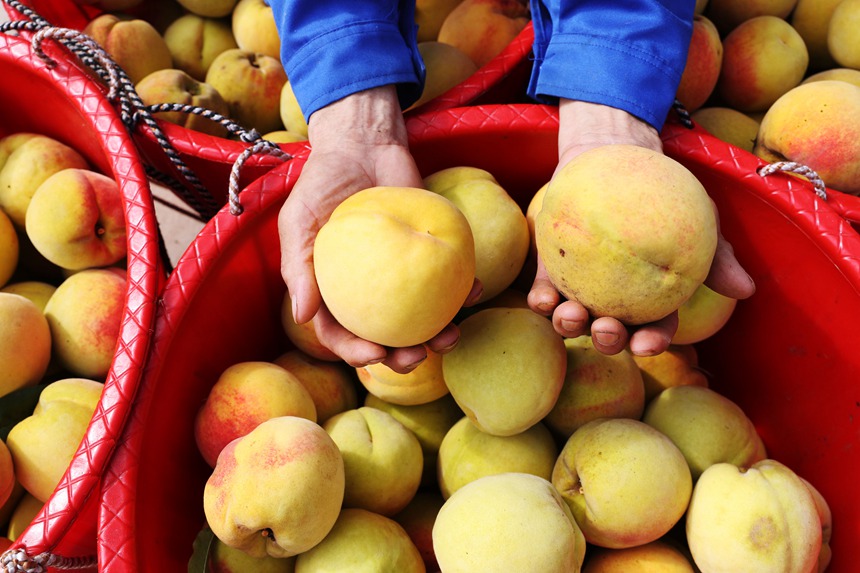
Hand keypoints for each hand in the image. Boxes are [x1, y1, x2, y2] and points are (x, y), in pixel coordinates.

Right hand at [278, 86, 478, 372]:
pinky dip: (462, 290)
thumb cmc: (323, 183)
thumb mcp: (299, 220)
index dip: (355, 352)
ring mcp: (402, 275)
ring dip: (438, 336)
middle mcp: (370, 291)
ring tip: (452, 337)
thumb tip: (302, 315)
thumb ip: (298, 266)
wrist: (362, 145)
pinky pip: (448, 280)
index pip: (341, 334)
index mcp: (333, 292)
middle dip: (401, 358)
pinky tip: (473, 291)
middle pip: (385, 337)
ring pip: (421, 318)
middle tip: (417, 359)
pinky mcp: (430, 253)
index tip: (374, 354)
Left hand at [527, 100, 755, 355]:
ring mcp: (579, 288)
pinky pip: (543, 291)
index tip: (647, 345)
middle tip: (607, 331)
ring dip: (569, 325)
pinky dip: (541, 300)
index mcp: (648, 300)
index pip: (653, 330)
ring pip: (572, 318)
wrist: (615, 156)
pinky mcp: (549, 270)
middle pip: (610, 332)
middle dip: (607, 341)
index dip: (651, 343)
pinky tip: (542, 300)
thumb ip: (718, 256)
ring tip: (571, 316)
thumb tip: (745, 289)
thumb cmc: (663, 196)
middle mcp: (612, 301)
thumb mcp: (696, 221)